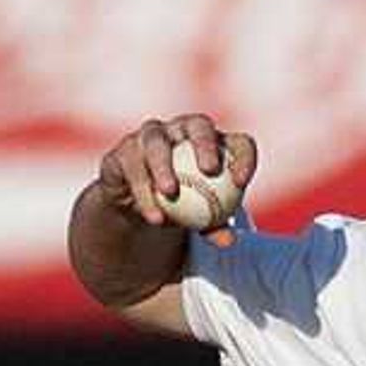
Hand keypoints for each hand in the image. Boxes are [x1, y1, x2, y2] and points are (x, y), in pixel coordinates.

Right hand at [97, 115, 260, 243]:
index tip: (241, 182)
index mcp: (213, 143)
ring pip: (156, 142)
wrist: (142, 209)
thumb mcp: (200, 220)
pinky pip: (131, 167)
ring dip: (163, 165)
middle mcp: (181, 130)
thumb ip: (214, 226)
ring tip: (170, 192)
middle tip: (210, 169)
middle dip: (205, 143)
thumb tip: (227, 241)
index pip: (237, 143)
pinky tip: (154, 214)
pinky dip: (142, 191)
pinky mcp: (122, 153)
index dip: (243, 156)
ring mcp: (149, 137)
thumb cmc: (183, 208)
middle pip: (197, 125)